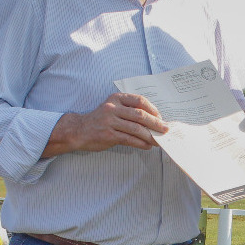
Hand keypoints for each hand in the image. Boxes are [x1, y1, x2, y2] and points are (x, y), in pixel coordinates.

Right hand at [51, 93, 168, 155]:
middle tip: (165, 130)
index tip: (160, 117)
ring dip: (150, 136)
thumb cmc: (99, 120)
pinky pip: (129, 139)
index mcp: (116, 98)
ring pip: (136, 129)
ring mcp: (110, 121)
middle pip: (140, 115)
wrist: (78, 130)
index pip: (139, 100)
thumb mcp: (112, 108)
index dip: (152, 109)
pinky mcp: (108, 135)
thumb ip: (128, 111)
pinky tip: (147, 146)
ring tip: (158, 141)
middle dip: (156, 123)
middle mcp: (113, 108)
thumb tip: (152, 120)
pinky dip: (141, 143)